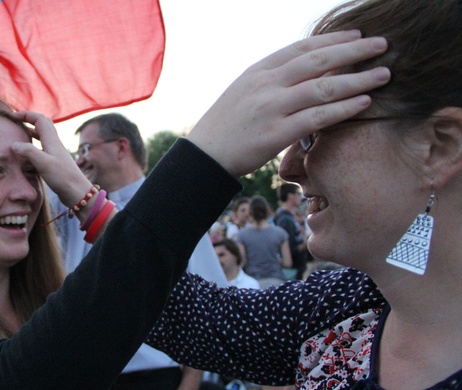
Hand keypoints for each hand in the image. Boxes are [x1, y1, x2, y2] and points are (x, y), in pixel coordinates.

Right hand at [10, 111, 92, 206]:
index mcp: (52, 140)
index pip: (40, 119)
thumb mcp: (43, 163)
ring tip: (20, 134)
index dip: (27, 115)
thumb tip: (14, 144)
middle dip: (30, 119)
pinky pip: (43, 147)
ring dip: (32, 131)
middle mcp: (55, 144)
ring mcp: (56, 153)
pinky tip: (28, 152)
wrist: (77, 192)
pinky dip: (34, 144)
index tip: (13, 116)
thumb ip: (28, 151)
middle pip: (43, 124)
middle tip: (17, 122)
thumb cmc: (62, 177)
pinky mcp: (55, 162)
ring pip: (43, 136)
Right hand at [187, 30, 390, 177]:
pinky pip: (318, 117)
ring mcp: (270, 109)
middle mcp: (265, 85)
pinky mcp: (275, 135)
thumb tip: (302, 75)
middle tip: (382, 45)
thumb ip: (271, 81)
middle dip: (353, 51)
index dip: (332, 39)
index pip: (301, 48)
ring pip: (323, 87)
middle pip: (317, 60)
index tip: (357, 36)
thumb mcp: (243, 92)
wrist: (203, 156)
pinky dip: (344, 108)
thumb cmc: (225, 127)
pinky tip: (365, 103)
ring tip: (384, 74)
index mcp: (258, 72)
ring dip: (357, 79)